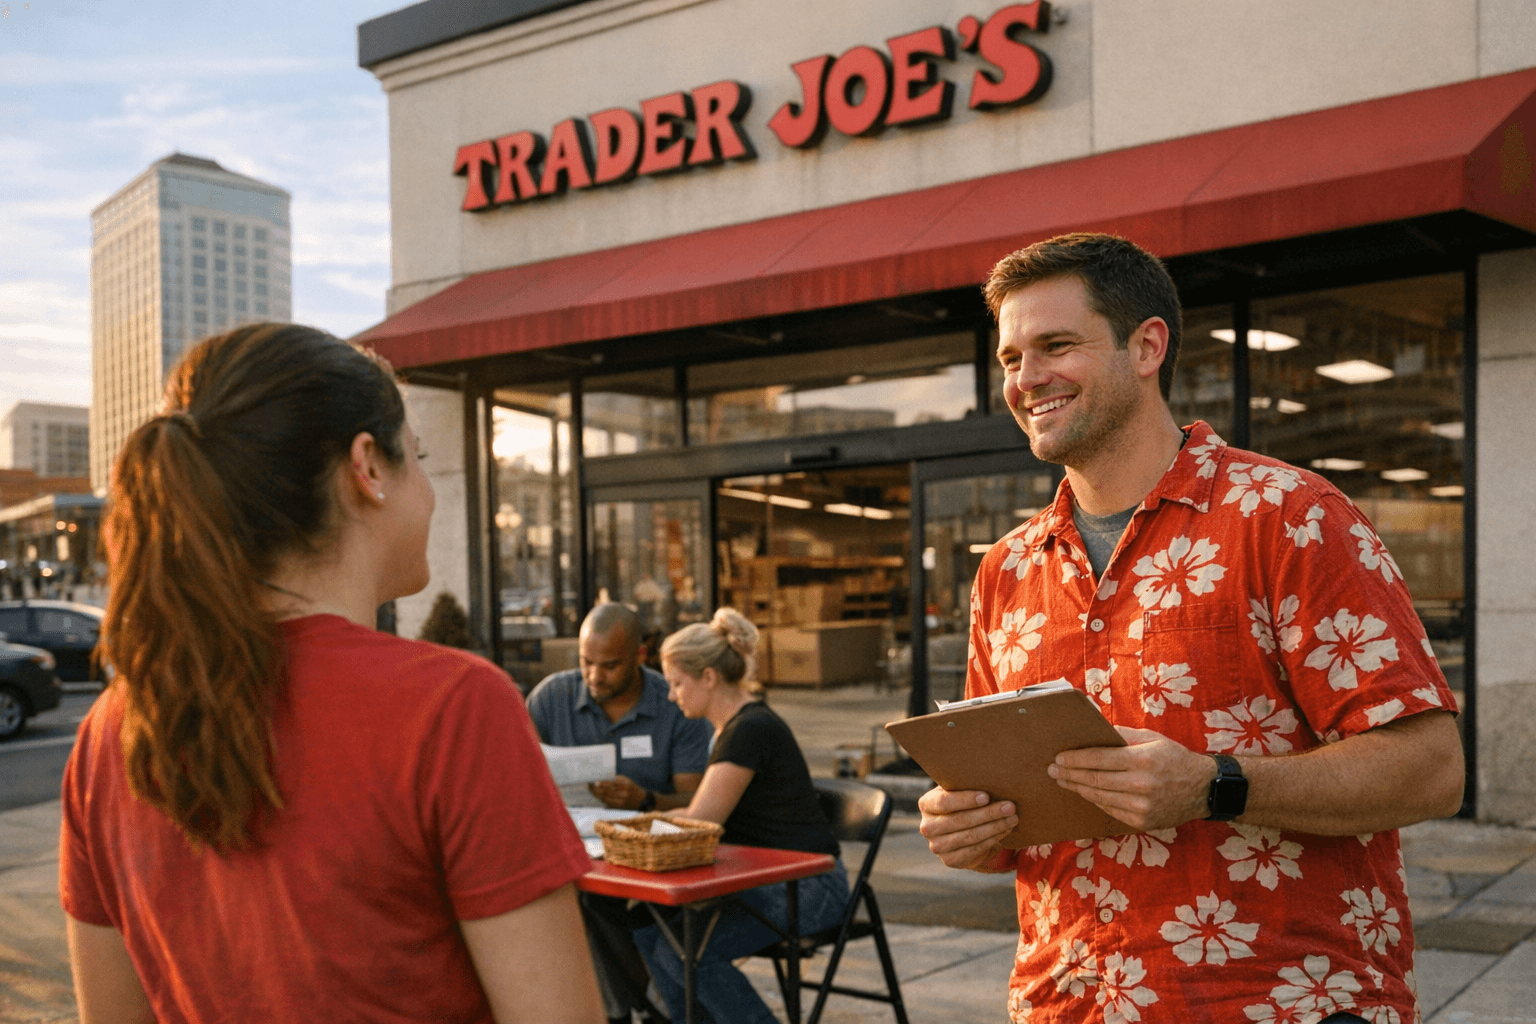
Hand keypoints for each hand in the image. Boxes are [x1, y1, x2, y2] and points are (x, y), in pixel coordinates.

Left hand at [588, 775, 646, 809]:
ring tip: (592, 791)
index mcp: (626, 784)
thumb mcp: (628, 781)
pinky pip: (608, 802)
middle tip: (590, 786)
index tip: (594, 782)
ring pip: (606, 797)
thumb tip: (603, 779)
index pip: (611, 783)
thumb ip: (617, 780)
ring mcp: (622, 800)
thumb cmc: (633, 788)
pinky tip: (598, 796)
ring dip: (598, 794)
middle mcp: (624, 793)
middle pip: (607, 791)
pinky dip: (602, 799)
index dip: (602, 783)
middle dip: (597, 789)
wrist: (643, 800)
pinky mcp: (620, 806)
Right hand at [917, 787, 1017, 869]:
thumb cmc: (962, 803)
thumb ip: (965, 785)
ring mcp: (937, 846)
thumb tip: (989, 777)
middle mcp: (927, 827)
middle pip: (960, 820)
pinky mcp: (950, 860)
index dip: (965, 800)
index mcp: (926, 804)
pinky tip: (1005, 830)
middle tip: (1010, 807)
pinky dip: (993, 839)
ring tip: (1012, 818)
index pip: (944, 802)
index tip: (986, 796)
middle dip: (988, 813)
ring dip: (995, 827)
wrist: (960, 830)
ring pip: (970, 836)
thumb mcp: (958, 791)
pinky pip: (975, 850)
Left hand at [1049, 726, 1215, 830]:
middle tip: (1052, 770)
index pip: (1098, 759)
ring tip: (1063, 781)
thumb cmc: (1175, 758)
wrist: (1204, 789)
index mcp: (1142, 760)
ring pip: (1099, 797)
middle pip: (1094, 780)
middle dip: (1069, 774)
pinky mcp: (1141, 822)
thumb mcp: (1152, 738)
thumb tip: (1094, 729)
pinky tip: (1084, 792)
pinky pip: (1110, 810)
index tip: (1059, 757)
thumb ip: (1122, 735)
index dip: (1075, 759)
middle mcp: (1140, 785)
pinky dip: (1095, 800)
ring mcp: (1141, 807)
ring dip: (1077, 788)